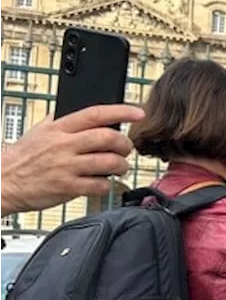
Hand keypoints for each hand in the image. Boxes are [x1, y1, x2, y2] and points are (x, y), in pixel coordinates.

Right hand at [0, 104, 142, 215]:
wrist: (3, 181)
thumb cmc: (23, 157)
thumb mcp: (39, 131)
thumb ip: (63, 122)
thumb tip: (88, 114)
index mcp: (58, 128)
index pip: (95, 114)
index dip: (121, 111)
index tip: (138, 112)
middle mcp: (63, 145)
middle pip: (108, 138)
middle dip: (125, 144)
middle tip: (125, 148)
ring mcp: (66, 167)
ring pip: (109, 162)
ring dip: (122, 165)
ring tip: (119, 167)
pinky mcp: (68, 188)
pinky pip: (100, 185)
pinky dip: (106, 184)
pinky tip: (101, 182)